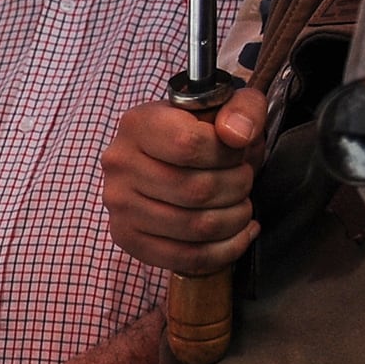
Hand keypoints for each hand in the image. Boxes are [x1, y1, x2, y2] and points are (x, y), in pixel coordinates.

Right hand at [102, 87, 267, 274]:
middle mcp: (120, 165)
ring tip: (242, 206)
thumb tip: (237, 136)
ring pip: (196, 227)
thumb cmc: (201, 132)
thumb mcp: (228, 105)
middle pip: (197, 191)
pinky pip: (186, 258)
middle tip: (244, 181)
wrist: (167, 157)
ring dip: (235, 220)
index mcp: (138, 125)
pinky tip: (239, 233)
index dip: (228, 155)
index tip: (238, 154)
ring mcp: (119, 206)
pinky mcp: (127, 239)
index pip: (189, 146)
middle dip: (237, 188)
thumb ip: (242, 109)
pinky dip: (225, 250)